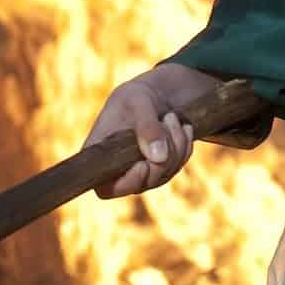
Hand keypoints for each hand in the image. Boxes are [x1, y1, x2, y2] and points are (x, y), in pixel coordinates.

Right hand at [82, 75, 195, 198]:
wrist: (151, 96)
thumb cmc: (134, 97)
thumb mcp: (138, 102)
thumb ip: (146, 127)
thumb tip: (159, 158)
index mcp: (100, 156)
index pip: (105, 189)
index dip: (127, 182)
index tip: (143, 164)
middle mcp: (118, 170)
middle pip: (143, 183)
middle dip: (162, 153)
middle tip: (168, 120)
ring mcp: (140, 173)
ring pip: (164, 175)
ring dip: (176, 145)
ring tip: (171, 117)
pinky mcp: (159, 170)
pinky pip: (178, 166)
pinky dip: (184, 146)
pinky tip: (181, 127)